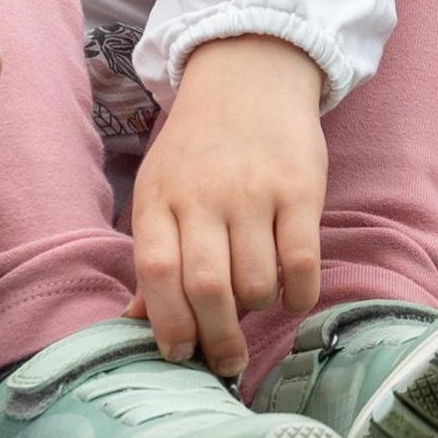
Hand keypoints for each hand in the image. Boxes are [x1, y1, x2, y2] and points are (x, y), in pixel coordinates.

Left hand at [128, 35, 328, 378]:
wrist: (249, 75)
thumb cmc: (199, 148)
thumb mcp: (161, 190)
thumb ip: (155, 255)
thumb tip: (136, 324)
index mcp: (160, 198)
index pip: (156, 270)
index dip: (166, 322)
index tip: (178, 354)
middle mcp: (204, 196)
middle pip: (207, 286)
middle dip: (216, 338)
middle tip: (226, 362)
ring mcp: (254, 191)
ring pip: (255, 280)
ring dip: (256, 311)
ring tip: (255, 308)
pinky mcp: (300, 188)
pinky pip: (302, 261)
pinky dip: (297, 295)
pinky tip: (291, 298)